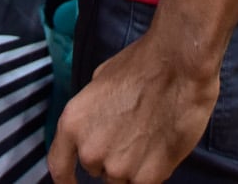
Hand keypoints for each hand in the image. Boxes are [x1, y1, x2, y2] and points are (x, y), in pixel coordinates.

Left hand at [49, 29, 218, 183]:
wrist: (179, 66)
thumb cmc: (143, 65)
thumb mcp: (100, 80)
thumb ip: (90, 113)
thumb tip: (94, 126)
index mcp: (73, 123)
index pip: (58, 166)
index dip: (67, 179)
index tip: (73, 183)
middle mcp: (90, 150)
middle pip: (97, 170)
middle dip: (111, 156)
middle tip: (132, 132)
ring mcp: (118, 166)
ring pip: (122, 178)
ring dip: (133, 165)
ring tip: (150, 134)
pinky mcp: (147, 176)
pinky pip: (144, 183)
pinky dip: (152, 170)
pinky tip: (161, 145)